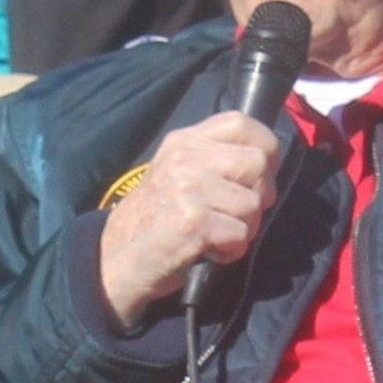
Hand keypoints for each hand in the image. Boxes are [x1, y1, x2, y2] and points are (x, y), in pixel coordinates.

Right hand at [97, 110, 286, 328]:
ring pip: (253, 204)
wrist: (117, 260)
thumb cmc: (154, 219)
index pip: (240, 122)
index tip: (261, 172)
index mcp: (183, 142)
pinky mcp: (192, 222)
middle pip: (257, 163)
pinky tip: (211, 251)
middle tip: (240, 212)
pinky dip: (232, 251)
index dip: (264, 146)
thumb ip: (212, 157)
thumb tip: (265, 160)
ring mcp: (188, 189)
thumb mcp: (175, 171)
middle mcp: (185, 159)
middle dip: (260, 193)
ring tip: (219, 234)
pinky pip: (240, 234)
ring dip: (245, 228)